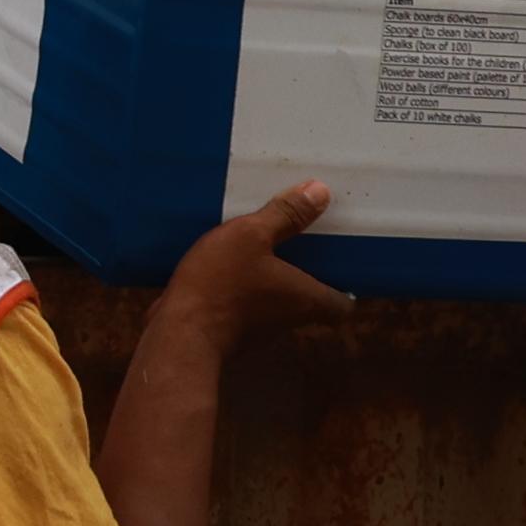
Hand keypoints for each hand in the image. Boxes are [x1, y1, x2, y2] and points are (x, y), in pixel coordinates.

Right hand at [163, 178, 346, 337]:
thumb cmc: (223, 283)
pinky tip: (229, 267)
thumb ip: (285, 215)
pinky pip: (248, 307)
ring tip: (264, 249)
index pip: (343, 306)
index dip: (346, 288)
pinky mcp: (232, 333)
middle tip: (302, 245)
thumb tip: (322, 192)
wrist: (179, 334)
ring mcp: (260, 331)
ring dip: (274, 283)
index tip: (340, 265)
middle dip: (307, 276)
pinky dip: (246, 290)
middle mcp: (289, 319)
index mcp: (305, 298)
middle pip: (311, 302)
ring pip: (278, 305)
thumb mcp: (250, 236)